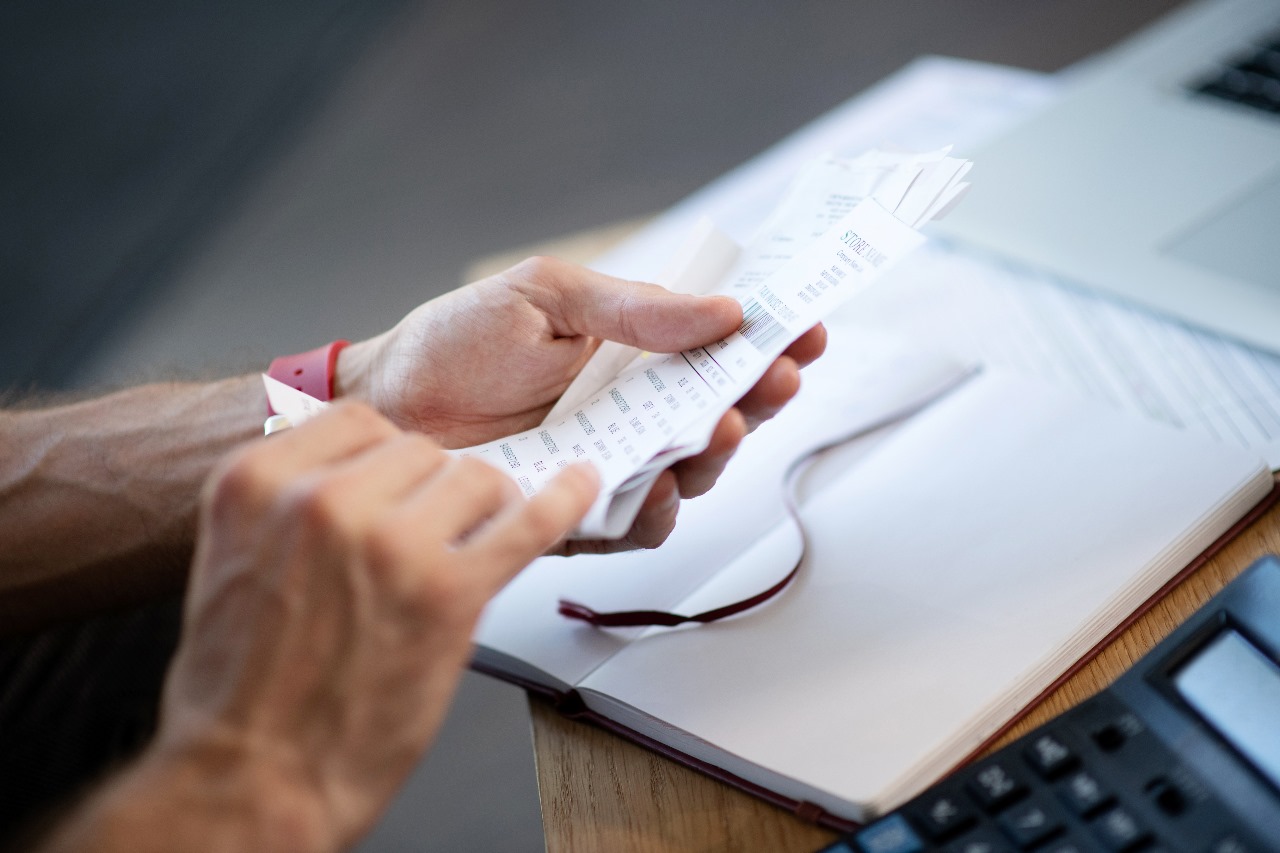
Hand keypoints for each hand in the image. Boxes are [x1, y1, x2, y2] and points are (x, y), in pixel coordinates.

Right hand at [150, 403, 597, 848]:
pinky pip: (527, 524)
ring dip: (481, 510)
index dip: (388, 455)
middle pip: (419, 450)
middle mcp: (323, 500)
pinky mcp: (449, 591)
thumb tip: (358, 475)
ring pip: (473, 478)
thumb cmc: (240, 690)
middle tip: (430, 535)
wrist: (253, 778)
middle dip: (432, 492)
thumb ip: (288, 506)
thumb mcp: (232, 560)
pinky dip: (563, 501)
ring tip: (470, 546)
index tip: (404, 478)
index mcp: (256, 483)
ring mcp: (390, 541)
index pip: (357, 421)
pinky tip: (581, 486)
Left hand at [337, 256, 825, 552]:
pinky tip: (661, 487)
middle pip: (723, 412)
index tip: (808, 329)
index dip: (769, 343)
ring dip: (718, 454)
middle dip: (761, 397)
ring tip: (723, 424)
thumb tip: (724, 312)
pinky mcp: (579, 512)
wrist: (388, 402)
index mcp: (634, 353)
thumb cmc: (459, 341)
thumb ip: (634, 310)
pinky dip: (657, 511)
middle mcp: (633, 411)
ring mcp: (610, 463)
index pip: (720, 350)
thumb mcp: (547, 297)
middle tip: (776, 377)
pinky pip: (636, 524)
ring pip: (692, 472)